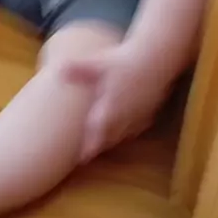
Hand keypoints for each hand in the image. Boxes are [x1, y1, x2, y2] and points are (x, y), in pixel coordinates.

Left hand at [64, 45, 166, 162]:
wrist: (157, 58)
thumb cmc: (124, 61)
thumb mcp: (98, 63)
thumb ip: (79, 70)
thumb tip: (59, 70)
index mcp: (109, 108)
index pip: (97, 133)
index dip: (90, 147)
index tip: (82, 159)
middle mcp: (125, 116)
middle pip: (111, 137)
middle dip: (101, 145)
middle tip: (90, 152)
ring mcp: (140, 115)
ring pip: (126, 134)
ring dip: (115, 140)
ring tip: (106, 142)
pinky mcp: (152, 110)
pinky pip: (140, 127)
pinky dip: (131, 130)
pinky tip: (128, 126)